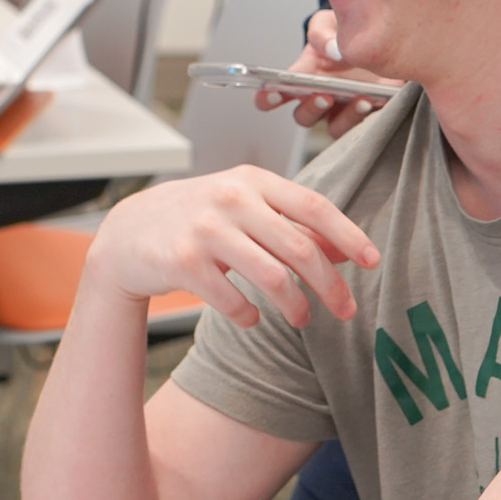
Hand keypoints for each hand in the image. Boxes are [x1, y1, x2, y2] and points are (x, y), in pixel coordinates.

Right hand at [86, 166, 378, 327]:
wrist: (128, 231)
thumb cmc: (196, 218)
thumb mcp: (245, 209)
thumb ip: (292, 225)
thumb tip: (346, 249)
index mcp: (252, 181)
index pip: (313, 205)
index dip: (348, 235)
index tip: (372, 262)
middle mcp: (230, 199)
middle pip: (299, 248)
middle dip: (330, 285)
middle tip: (346, 310)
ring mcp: (205, 230)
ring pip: (271, 277)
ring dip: (295, 306)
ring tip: (302, 319)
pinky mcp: (182, 261)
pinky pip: (232, 299)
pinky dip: (249, 316)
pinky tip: (251, 319)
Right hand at [256, 9, 403, 134]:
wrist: (378, 38)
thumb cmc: (344, 33)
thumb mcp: (330, 23)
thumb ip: (322, 31)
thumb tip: (331, 48)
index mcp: (303, 77)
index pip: (274, 94)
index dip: (266, 98)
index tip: (271, 92)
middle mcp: (318, 97)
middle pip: (303, 116)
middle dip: (311, 108)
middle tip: (323, 96)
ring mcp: (341, 109)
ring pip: (333, 127)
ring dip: (344, 118)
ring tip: (360, 100)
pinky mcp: (364, 111)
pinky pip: (359, 124)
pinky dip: (364, 115)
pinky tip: (372, 99)